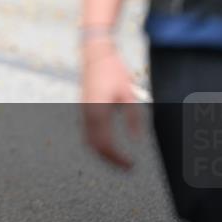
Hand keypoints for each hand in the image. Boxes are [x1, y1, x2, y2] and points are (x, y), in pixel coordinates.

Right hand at [81, 38, 141, 168]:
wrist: (96, 54)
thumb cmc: (113, 71)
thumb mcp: (128, 94)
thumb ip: (133, 118)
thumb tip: (138, 141)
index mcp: (97, 112)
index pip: (105, 144)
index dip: (118, 158)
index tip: (132, 165)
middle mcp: (87, 114)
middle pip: (95, 146)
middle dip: (110, 160)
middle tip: (126, 168)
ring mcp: (84, 111)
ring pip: (89, 140)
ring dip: (103, 152)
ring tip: (118, 159)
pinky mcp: (85, 108)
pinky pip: (88, 132)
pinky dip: (97, 142)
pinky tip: (108, 144)